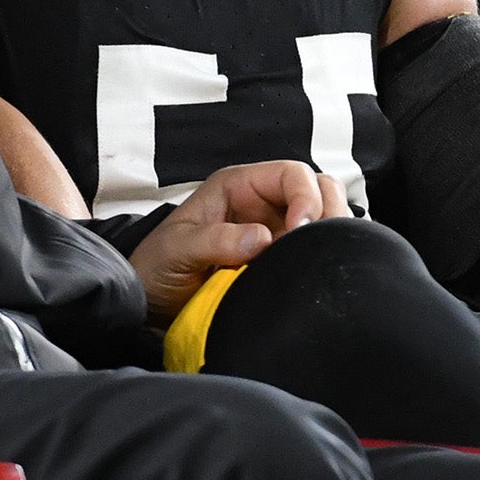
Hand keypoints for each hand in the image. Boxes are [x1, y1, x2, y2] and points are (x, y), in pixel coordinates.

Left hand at [130, 159, 347, 322]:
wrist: (150, 305)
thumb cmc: (156, 268)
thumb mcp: (177, 250)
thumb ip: (215, 241)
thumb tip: (262, 239)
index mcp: (238, 186)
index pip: (291, 174)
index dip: (306, 196)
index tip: (300, 231)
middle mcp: (262, 203)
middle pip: (319, 189)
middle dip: (328, 213)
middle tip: (320, 248)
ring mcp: (275, 231)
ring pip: (324, 219)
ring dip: (329, 236)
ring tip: (318, 262)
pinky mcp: (280, 260)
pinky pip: (315, 250)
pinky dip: (324, 256)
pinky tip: (316, 274)